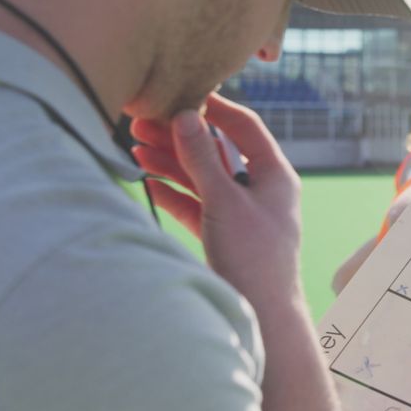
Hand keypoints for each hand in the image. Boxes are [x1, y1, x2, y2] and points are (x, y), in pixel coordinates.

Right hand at [131, 93, 302, 304]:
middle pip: (217, 152)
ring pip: (202, 178)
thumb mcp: (225, 201)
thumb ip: (203, 159)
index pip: (245, 128)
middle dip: (180, 138)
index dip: (214, 108)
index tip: (182, 94)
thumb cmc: (254, 257)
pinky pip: (196, 205)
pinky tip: (147, 181)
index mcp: (275, 175)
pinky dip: (173, 193)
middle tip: (142, 123)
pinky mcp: (223, 234)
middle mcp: (260, 189)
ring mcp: (241, 212)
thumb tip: (186, 116)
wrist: (263, 315)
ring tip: (135, 147)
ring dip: (171, 163)